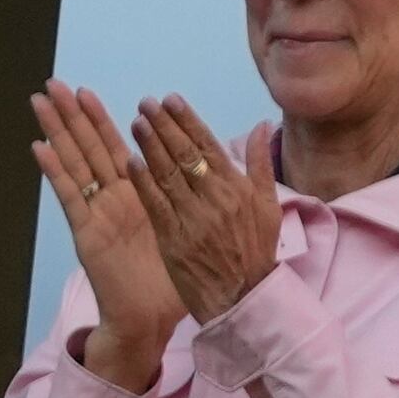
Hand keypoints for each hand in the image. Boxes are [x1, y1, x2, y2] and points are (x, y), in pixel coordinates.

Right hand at [28, 82, 180, 389]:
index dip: (101, 120)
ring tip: (41, 101)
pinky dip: (54, 172)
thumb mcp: (193, 228)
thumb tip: (224, 166)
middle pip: (89, 147)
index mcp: (138, 195)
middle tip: (54, 83)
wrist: (152, 319)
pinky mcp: (87, 231)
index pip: (116, 148)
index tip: (88, 92)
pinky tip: (39, 148)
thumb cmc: (173, 279)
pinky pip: (69, 197)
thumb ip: (203, 192)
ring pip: (74, 162)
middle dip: (72, 115)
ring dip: (57, 131)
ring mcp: (97, 213)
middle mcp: (113, 199)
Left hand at [123, 97, 285, 321]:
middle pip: (185, 155)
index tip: (170, 99)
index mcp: (238, 188)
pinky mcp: (174, 239)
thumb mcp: (268, 207)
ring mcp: (194, 219)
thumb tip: (263, 125)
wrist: (244, 298)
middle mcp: (216, 199)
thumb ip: (261, 164)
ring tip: (136, 122)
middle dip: (164, 126)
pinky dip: (144, 182)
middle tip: (145, 103)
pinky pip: (156, 205)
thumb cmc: (255, 251)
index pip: (209, 145)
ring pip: (168, 175)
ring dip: (150, 146)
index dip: (187, 120)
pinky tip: (130, 162)